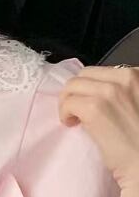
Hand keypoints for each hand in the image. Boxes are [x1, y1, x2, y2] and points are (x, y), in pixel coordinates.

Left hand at [58, 65, 138, 192]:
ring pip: (72, 86)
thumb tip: (97, 89)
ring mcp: (110, 92)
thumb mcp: (138, 104)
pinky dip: (64, 114)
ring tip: (75, 118)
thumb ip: (124, 92)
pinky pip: (67, 102)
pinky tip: (72, 124)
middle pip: (84, 74)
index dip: (92, 87)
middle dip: (77, 92)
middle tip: (79, 110)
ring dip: (68, 102)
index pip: (102, 71)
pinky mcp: (94, 108)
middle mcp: (127, 78)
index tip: (93, 102)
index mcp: (138, 75)